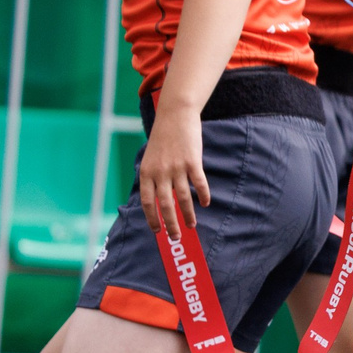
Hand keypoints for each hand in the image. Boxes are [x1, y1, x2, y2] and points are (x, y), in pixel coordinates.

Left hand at [137, 107, 208, 237]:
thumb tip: (160, 198)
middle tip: (176, 237)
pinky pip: (199, 184)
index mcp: (147, 172)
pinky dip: (203, 195)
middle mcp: (160, 172)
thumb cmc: (163, 138)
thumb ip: (154, 176)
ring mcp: (176, 167)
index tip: (158, 231)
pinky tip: (205, 203)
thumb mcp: (151, 157)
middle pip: (165, 205)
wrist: (175, 115)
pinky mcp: (192, 162)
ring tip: (192, 225)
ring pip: (182, 198)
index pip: (147, 202)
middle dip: (171, 224)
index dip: (152, 218)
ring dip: (188, 214)